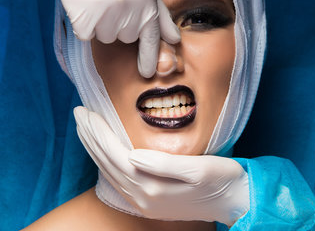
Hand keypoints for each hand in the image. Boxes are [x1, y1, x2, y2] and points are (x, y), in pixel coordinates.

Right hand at [56, 0, 179, 76]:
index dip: (148, 57)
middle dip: (118, 23)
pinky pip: (83, 32)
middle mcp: (127, 4)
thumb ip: (159, 12)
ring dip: (99, 23)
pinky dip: (82, 21)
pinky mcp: (79, 6)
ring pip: (103, 36)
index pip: (150, 37)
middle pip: (124, 37)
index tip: (147, 73)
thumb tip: (174, 39)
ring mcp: (103, 6)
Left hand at [74, 106, 249, 225]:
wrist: (236, 202)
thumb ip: (165, 164)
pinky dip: (106, 163)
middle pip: (107, 164)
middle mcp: (143, 198)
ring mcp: (145, 203)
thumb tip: (133, 154)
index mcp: (153, 187)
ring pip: (109, 173)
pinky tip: (103, 153)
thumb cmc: (222, 179)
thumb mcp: (199, 168)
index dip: (99, 132)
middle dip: (91, 137)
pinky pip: (118, 181)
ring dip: (95, 149)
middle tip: (79, 113)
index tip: (87, 111)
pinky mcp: (150, 202)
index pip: (116, 154)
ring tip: (84, 129)